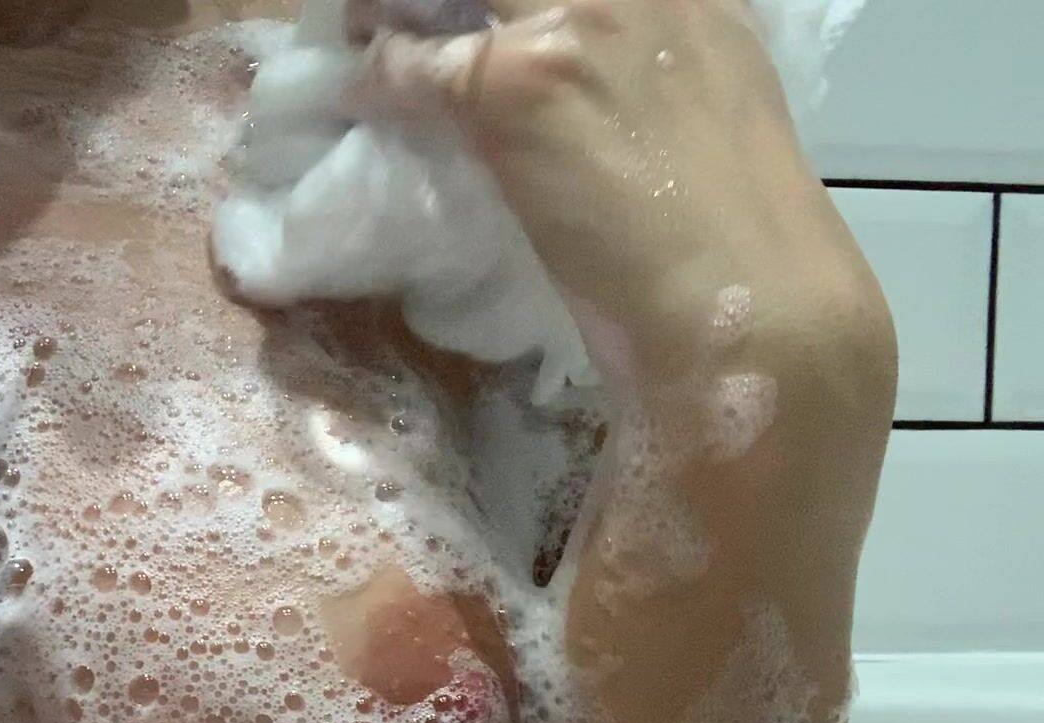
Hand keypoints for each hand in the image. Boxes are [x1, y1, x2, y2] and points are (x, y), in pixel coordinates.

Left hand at [361, 0, 885, 382]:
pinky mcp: (515, 83)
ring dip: (396, 11)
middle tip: (404, 9)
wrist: (748, 302)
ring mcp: (576, 23)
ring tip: (367, 30)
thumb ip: (648, 66)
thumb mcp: (705, 110)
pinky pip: (413, 64)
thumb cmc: (731, 236)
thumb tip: (583, 73)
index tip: (481, 10)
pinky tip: (365, 93)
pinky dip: (378, 77)